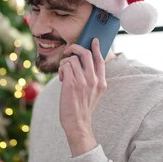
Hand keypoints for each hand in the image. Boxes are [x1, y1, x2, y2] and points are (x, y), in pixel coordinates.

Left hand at [58, 38, 106, 156]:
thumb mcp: (94, 92)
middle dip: (75, 48)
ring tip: (63, 71)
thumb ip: (93, 78)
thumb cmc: (83, 106)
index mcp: (101, 82)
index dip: (97, 48)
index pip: (100, 60)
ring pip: (72, 59)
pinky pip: (65, 66)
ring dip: (65, 62)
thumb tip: (84, 62)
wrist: (77, 122)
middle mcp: (93, 80)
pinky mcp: (71, 84)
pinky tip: (61, 77)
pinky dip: (61, 68)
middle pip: (86, 54)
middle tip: (69, 51)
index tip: (93, 40)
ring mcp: (82, 82)